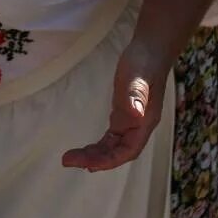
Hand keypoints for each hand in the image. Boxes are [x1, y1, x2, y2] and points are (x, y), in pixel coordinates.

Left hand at [62, 42, 168, 171]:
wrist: (149, 52)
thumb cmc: (144, 64)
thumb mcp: (138, 77)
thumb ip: (136, 96)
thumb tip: (135, 116)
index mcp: (144, 123)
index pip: (128, 151)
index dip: (109, 160)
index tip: (88, 165)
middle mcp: (138, 127)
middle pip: (117, 152)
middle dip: (95, 160)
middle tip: (68, 161)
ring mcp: (130, 123)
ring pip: (112, 147)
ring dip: (94, 155)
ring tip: (71, 159)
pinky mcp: (122, 115)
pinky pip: (110, 138)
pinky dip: (99, 146)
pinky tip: (87, 151)